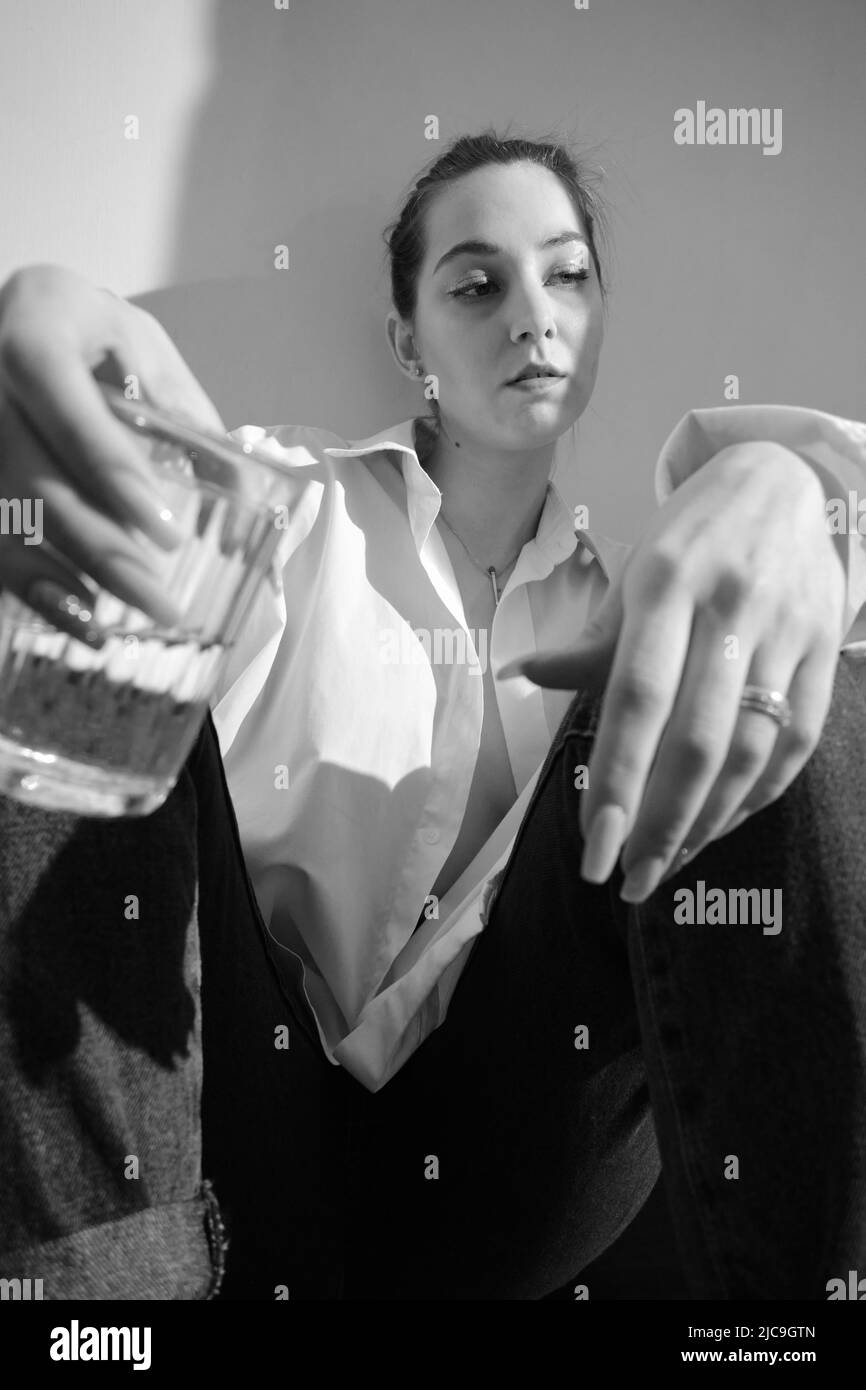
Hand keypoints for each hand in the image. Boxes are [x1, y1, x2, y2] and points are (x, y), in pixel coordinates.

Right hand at [0, 264, 225, 640]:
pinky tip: (77, 620)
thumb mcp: (148, 355)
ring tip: (115, 629)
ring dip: (60, 581)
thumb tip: (242, 514)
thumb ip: (192, 423)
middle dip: (99, 548)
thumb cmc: (91, 338)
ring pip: (5, 517)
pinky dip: (32, 587)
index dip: (112, 471)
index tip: (166, 533)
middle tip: (158, 601)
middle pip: (32, 479)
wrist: (18, 319)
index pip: (66, 405)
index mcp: (36, 332)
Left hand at [498, 441, 846, 900]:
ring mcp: (786, 631)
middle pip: (698, 739)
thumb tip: (520, 677)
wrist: (787, 481)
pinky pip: (796, 740)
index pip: (637, 699)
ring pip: (751, 749)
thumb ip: (590, 640)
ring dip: (708, 820)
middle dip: (660, 822)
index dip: (616, 779)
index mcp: (665, 583)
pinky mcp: (825, 649)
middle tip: (629, 880)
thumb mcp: (633, 572)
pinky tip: (720, 824)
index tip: (594, 845)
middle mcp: (730, 607)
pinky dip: (758, 793)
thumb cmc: (690, 538)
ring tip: (667, 862)